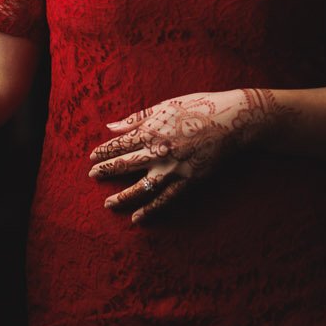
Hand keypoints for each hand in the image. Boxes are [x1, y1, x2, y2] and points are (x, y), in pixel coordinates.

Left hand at [87, 86, 278, 221]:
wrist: (234, 121)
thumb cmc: (199, 107)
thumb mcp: (165, 106)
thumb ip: (136, 118)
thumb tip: (111, 126)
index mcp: (152, 130)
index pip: (120, 144)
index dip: (104, 151)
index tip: (92, 157)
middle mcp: (159, 151)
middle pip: (125, 165)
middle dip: (106, 171)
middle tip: (92, 177)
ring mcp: (174, 168)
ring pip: (142, 187)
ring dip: (123, 197)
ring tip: (108, 204)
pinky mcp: (189, 180)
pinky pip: (165, 199)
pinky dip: (150, 209)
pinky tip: (136, 218)